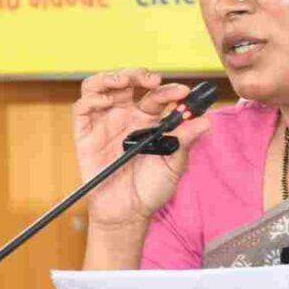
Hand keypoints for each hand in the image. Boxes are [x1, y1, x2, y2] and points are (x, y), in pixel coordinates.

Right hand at [72, 69, 211, 228]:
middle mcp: (126, 116)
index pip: (157, 95)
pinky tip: (105, 99)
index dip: (169, 90)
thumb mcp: (174, 164)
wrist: (128, 213)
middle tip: (152, 80)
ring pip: (102, 87)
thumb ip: (186, 141)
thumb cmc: (152, 189)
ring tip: (125, 80)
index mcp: (149, 120)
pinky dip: (92, 97)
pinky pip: (83, 108)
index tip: (183, 92)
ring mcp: (105, 123)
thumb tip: (206, 121)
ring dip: (112, 77)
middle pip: (128, 83)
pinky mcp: (86, 134)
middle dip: (138, 74)